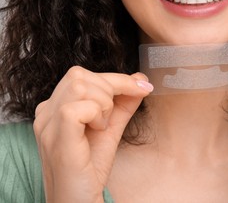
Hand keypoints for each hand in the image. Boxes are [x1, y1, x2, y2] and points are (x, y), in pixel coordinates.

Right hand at [33, 66, 152, 202]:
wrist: (78, 200)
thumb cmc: (90, 168)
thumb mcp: (110, 129)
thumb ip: (123, 104)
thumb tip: (140, 79)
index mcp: (55, 108)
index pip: (82, 75)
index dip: (116, 79)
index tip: (143, 86)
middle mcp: (46, 113)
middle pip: (79, 75)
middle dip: (110, 88)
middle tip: (113, 115)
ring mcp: (47, 124)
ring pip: (80, 86)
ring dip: (103, 103)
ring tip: (101, 126)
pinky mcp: (56, 137)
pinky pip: (77, 107)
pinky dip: (96, 115)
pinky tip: (97, 131)